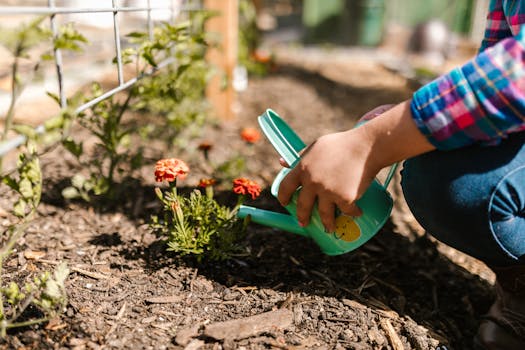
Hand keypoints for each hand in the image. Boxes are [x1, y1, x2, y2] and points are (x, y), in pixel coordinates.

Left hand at [277, 101, 434, 231]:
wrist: (367, 147)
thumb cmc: (342, 144)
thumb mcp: (317, 146)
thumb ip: (301, 155)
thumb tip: (281, 162)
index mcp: (302, 168)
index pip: (285, 186)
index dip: (283, 197)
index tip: (285, 203)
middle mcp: (312, 181)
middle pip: (303, 206)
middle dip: (302, 217)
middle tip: (303, 223)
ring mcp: (328, 191)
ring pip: (324, 214)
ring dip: (327, 224)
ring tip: (329, 228)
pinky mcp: (344, 198)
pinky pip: (347, 211)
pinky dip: (353, 213)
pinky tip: (357, 213)